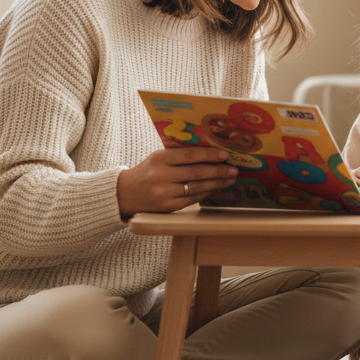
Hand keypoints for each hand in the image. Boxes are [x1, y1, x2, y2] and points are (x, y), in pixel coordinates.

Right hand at [116, 146, 237, 216]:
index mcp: (159, 158)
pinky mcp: (168, 207)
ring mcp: (164, 193)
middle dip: (218, 171)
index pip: (189, 155)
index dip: (209, 154)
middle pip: (196, 173)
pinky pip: (193, 199)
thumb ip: (179, 155)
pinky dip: (207, 193)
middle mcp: (161, 176)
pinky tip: (216, 188)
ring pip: (197, 187)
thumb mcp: (158, 157)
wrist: (126, 193)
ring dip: (217, 183)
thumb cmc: (148, 171)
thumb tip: (211, 152)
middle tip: (233, 169)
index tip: (225, 154)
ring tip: (229, 179)